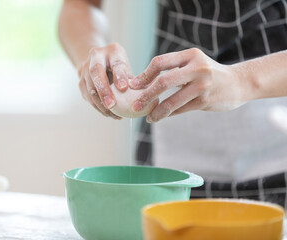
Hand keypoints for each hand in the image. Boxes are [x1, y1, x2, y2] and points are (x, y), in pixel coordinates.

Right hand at [78, 43, 132, 118]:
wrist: (98, 60)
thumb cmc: (118, 65)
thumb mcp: (127, 67)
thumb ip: (131, 78)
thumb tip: (142, 95)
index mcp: (112, 51)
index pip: (115, 62)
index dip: (119, 75)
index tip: (124, 87)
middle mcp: (95, 57)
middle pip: (96, 72)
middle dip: (103, 90)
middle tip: (112, 104)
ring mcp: (85, 69)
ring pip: (89, 87)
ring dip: (100, 103)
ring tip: (113, 114)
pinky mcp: (81, 82)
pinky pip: (88, 97)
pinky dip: (98, 107)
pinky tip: (109, 114)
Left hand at [129, 48, 254, 122]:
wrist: (238, 83)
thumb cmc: (208, 74)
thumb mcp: (193, 64)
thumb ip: (173, 69)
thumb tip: (142, 83)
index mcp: (190, 55)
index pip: (160, 62)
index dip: (144, 75)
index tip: (133, 86)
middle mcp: (197, 68)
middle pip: (163, 81)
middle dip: (146, 95)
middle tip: (135, 105)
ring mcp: (202, 85)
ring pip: (171, 101)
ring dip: (156, 112)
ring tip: (148, 117)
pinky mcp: (205, 101)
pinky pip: (180, 110)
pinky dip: (168, 114)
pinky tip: (160, 117)